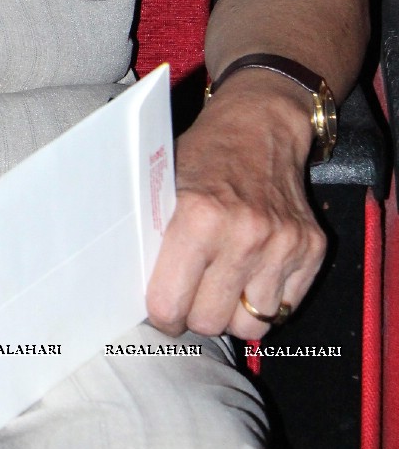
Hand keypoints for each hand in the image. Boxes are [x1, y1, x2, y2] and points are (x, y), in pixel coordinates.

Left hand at [145, 71, 325, 340]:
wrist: (261, 124)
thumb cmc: (206, 154)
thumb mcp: (167, 184)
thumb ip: (155, 238)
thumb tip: (136, 292)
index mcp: (199, 216)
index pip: (170, 304)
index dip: (162, 311)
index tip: (162, 306)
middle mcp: (245, 234)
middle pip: (210, 322)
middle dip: (195, 314)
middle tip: (190, 294)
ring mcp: (283, 245)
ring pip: (250, 324)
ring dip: (233, 311)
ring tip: (222, 281)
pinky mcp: (312, 250)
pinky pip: (283, 309)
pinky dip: (265, 299)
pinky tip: (251, 271)